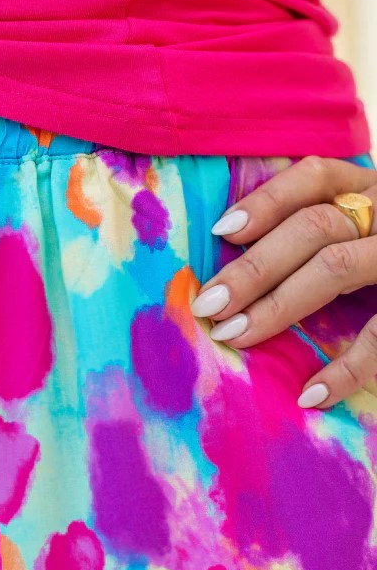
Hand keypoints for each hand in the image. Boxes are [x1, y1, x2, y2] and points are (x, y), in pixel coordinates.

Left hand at [189, 155, 376, 409]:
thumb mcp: (375, 223)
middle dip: (254, 267)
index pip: (315, 176)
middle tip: (208, 305)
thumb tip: (241, 253)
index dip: (266, 201)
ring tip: (235, 336)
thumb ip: (331, 228)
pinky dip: (347, 367)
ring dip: (279, 305)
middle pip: (313, 227)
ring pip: (336, 266)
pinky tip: (311, 393)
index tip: (221, 233)